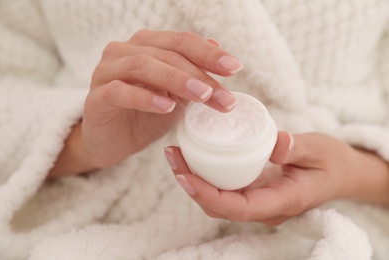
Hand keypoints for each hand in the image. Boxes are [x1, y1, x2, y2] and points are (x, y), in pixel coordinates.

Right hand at [49, 30, 242, 176]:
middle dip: (199, 74)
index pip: (181, 41)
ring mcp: (106, 71)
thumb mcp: (176, 95)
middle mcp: (123, 51)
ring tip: (202, 97)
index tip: (235, 68)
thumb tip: (217, 46)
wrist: (114, 143)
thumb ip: (192, 72)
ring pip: (143, 65)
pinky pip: (119, 91)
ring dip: (176, 80)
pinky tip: (167, 106)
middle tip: (223, 96)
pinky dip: (145, 97)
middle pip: (166, 52)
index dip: (208, 53)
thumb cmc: (146, 116)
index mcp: (146, 46)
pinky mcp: (96, 96)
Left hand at [165, 132, 388, 224]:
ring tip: (177, 155)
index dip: (208, 195)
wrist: (342, 174)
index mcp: (282, 201)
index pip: (238, 208)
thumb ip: (296, 148)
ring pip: (219, 201)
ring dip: (194, 181)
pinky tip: (195, 157)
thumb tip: (274, 143)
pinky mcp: (255, 191)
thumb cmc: (332, 163)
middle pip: (220, 207)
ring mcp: (259, 201)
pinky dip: (206, 176)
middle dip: (192, 186)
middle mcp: (266, 207)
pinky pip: (225, 190)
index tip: (185, 175)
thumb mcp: (319, 151)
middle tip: (173, 156)